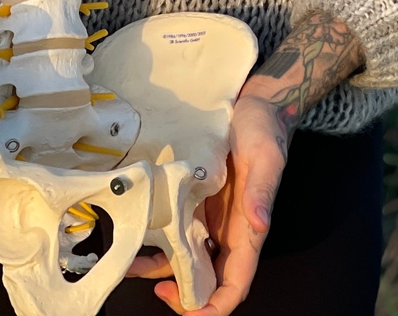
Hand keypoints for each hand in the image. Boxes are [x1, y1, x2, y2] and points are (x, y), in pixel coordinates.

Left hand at [123, 11, 364, 312]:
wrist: (253, 101)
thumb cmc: (263, 128)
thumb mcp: (266, 156)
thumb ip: (261, 190)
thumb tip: (259, 224)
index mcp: (247, 230)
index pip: (235, 284)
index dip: (214, 306)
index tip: (189, 309)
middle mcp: (227, 232)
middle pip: (207, 281)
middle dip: (182, 294)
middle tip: (153, 287)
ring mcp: (209, 218)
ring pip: (185, 259)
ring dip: (161, 269)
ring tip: (131, 263)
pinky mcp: (194, 200)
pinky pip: (174, 230)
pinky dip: (156, 240)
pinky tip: (136, 234)